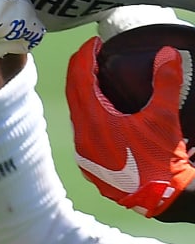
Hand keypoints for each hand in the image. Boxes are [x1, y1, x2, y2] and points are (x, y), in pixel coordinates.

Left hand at [65, 36, 194, 216]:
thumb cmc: (162, 161)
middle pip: (73, 92)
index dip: (85, 56)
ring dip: (83, 93)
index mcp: (94, 120)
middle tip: (94, 55)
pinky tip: (101, 110)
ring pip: (76, 112)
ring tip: (97, 78)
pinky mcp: (89, 163)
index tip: (94, 43)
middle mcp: (81, 134)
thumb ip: (166, 83)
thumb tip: (168, 53)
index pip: (79, 77)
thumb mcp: (165, 119)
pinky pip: (81, 130)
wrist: (162, 200)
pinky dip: (88, 114)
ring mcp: (83, 151)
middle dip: (82, 70)